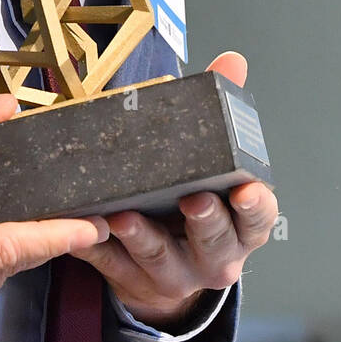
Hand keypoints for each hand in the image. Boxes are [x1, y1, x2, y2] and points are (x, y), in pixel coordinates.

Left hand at [72, 51, 277, 329]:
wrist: (167, 270)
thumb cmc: (192, 202)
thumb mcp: (212, 164)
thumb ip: (221, 114)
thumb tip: (232, 61)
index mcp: (239, 227)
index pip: (257, 218)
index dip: (255, 206)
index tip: (246, 190)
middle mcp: (213, 256)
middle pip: (214, 241)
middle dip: (204, 221)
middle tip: (191, 199)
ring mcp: (174, 273)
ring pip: (160, 257)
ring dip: (142, 236)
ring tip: (123, 215)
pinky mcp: (132, 280)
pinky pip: (111, 265)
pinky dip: (97, 247)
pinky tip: (82, 229)